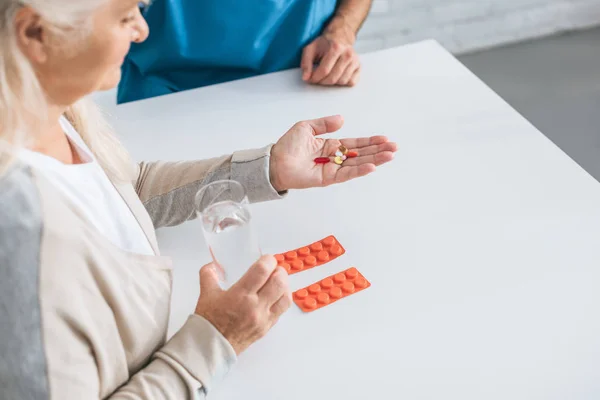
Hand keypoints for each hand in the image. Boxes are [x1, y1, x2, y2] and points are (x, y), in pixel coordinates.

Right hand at [194, 256, 291, 354]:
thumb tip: (212, 265)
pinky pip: (282, 310)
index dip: (268, 261)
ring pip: (285, 297)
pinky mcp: (267, 327)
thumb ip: (209, 275)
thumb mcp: (206, 294)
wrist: (211, 347)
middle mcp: (255, 306)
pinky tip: (277, 295)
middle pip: (279, 282)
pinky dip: (282, 299)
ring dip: (284, 285)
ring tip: (277, 281)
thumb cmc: (209, 321)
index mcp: (240, 295)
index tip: (266, 259)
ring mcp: (263, 318)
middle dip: (279, 271)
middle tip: (274, 269)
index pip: (262, 271)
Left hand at [269, 115, 397, 191]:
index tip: (385, 139)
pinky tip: (372, 166)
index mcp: (331, 145)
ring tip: (390, 156)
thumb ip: (325, 124)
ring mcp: (333, 169)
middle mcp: (335, 158)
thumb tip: (342, 119)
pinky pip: (347, 174)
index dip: (370, 141)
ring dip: (375, 160)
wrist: (275, 161)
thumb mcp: (306, 127)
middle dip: (378, 151)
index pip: (355, 143)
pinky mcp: (328, 178)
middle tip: (394, 148)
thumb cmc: (288, 145)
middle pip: (361, 154)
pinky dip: (360, 170)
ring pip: (358, 164)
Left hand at [301, 22, 359, 85]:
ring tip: (327, 75)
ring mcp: (355, 60)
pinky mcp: (359, 67)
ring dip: (332, 82)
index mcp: (336, 47)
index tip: (310, 79)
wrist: (339, 38)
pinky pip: (351, 82)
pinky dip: (342, 82)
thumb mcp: (310, 49)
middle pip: (333, 78)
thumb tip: (306, 77)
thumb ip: (306, 63)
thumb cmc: (324, 45)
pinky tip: (337, 75)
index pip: (324, 71)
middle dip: (322, 82)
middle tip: (317, 79)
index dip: (315, 78)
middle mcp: (348, 54)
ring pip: (342, 82)